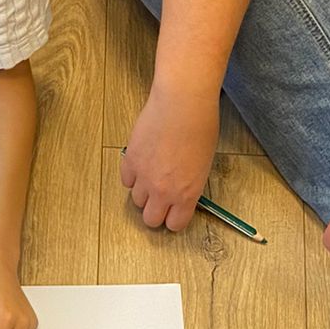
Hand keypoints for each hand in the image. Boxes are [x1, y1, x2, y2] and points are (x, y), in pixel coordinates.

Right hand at [121, 80, 219, 230]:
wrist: (182, 104)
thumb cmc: (200, 127)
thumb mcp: (203, 164)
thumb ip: (190, 184)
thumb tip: (180, 190)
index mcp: (186, 194)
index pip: (175, 224)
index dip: (174, 219)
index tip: (174, 212)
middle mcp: (163, 192)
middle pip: (151, 219)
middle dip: (156, 212)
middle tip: (160, 199)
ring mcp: (144, 178)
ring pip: (136, 201)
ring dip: (143, 193)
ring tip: (151, 177)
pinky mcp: (130, 162)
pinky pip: (126, 180)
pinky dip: (132, 176)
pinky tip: (142, 164)